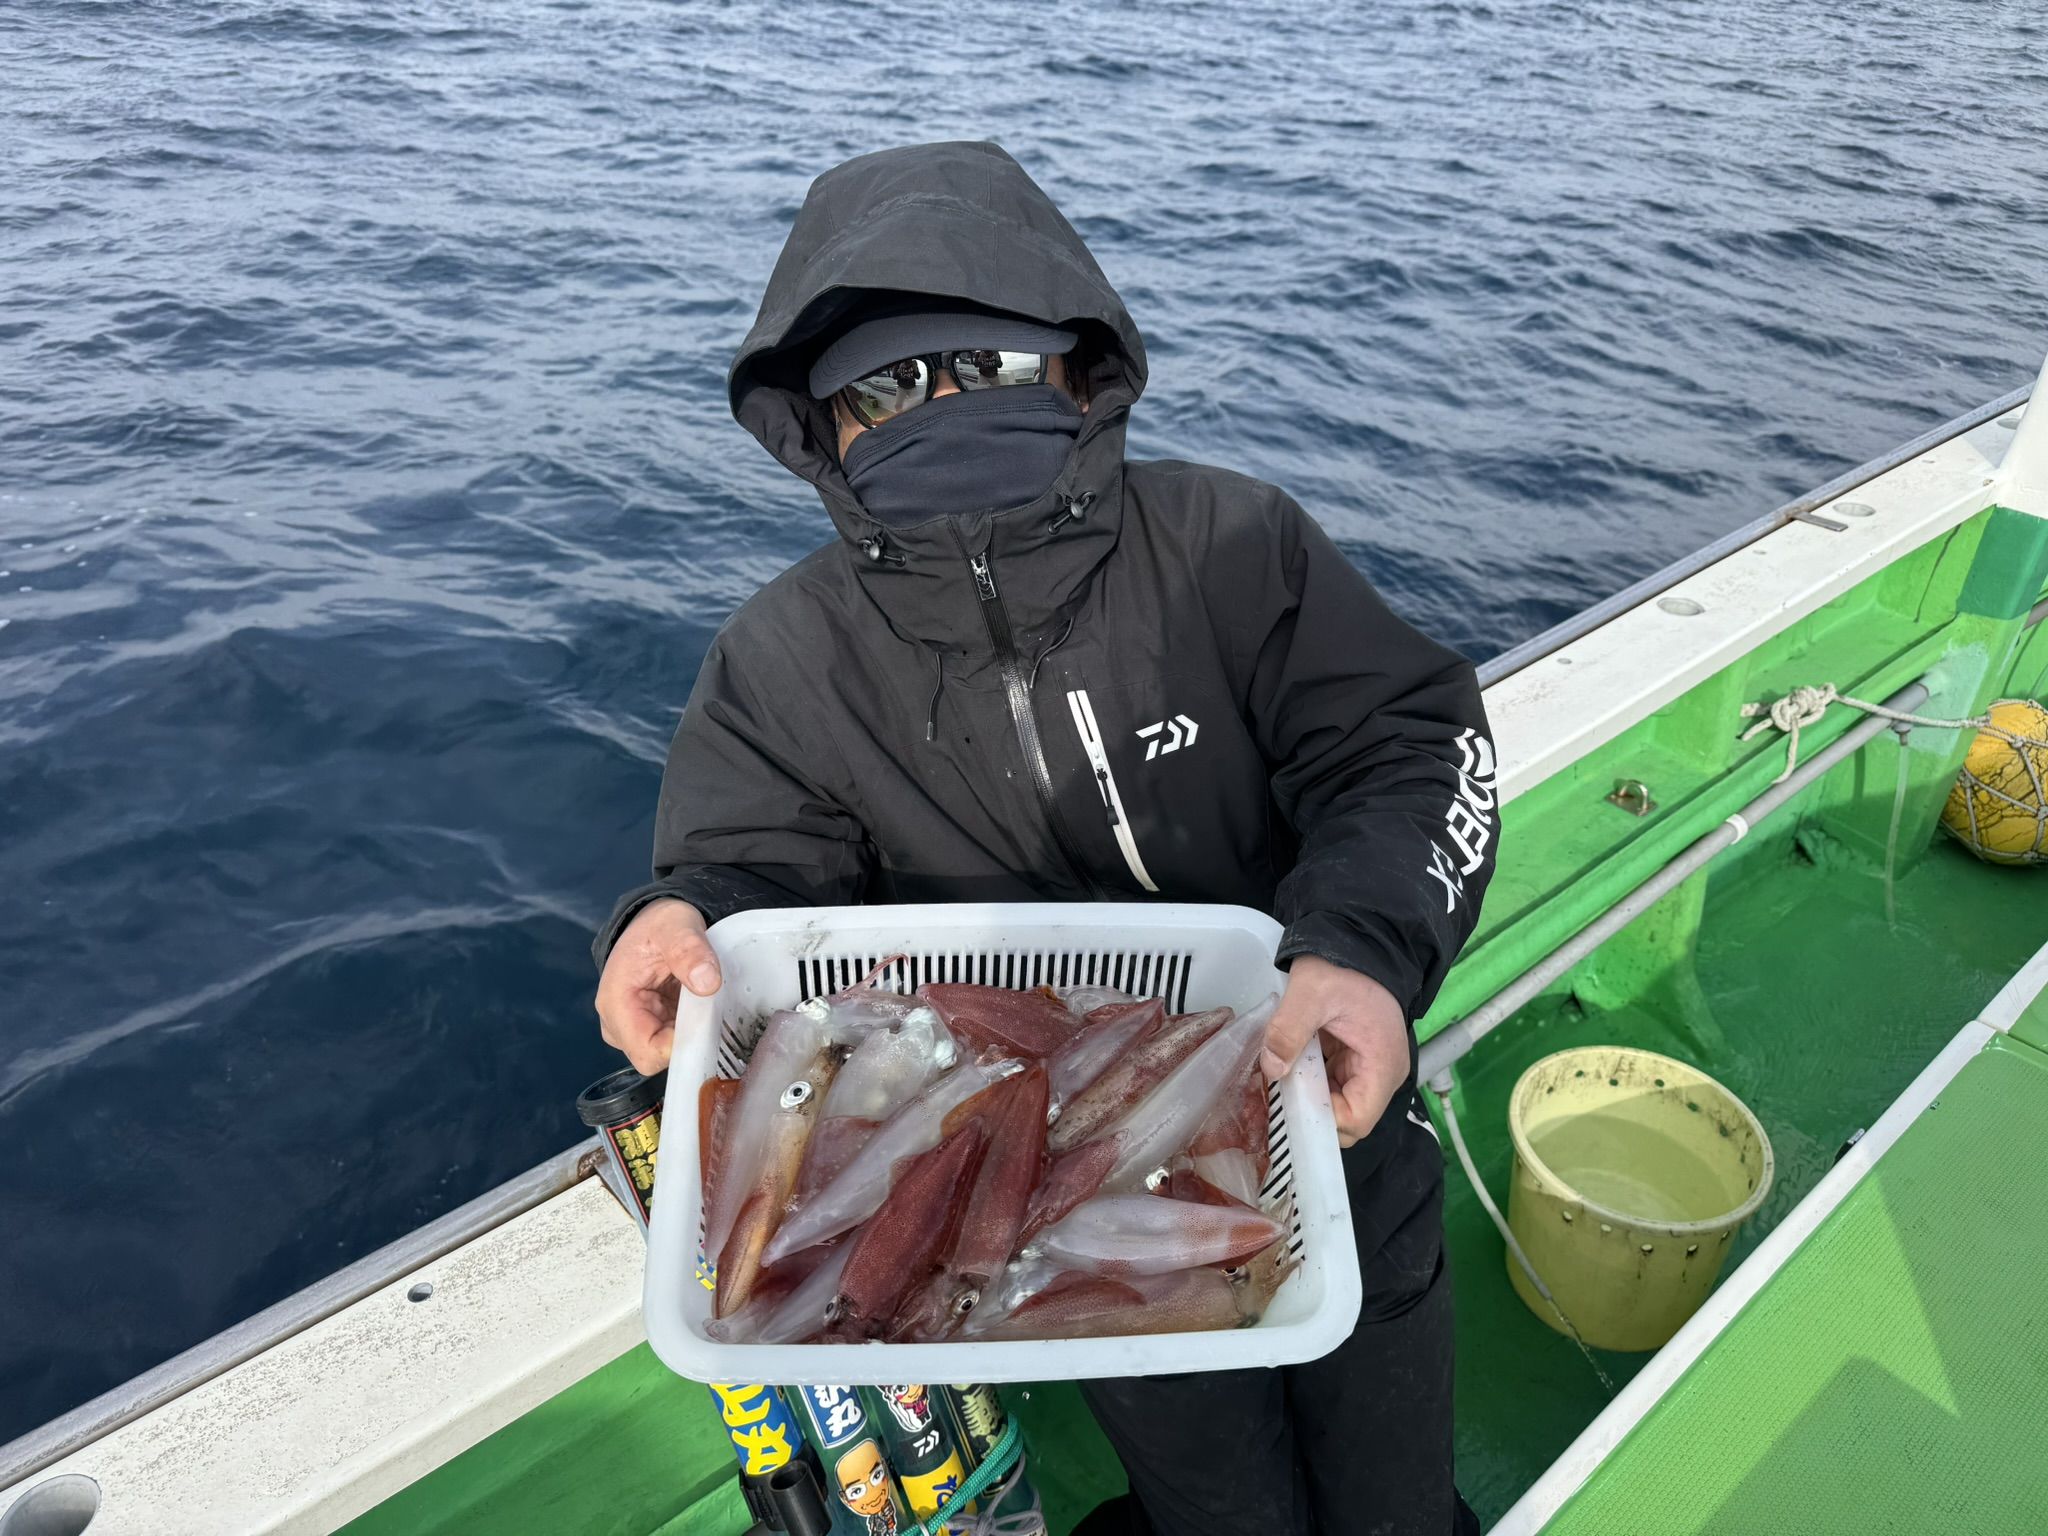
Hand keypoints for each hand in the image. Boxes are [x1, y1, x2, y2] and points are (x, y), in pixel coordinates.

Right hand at [595, 899, 720, 1074]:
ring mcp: (636, 1030)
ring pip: (669, 1053)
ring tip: (705, 1002)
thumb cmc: (658, 925)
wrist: (656, 924)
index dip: (679, 1045)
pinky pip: (676, 1043)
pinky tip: (702, 1007)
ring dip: (692, 1034)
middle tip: (710, 1008)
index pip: (647, 1052)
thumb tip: (708, 982)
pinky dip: (693, 1029)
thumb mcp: (675, 927)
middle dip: (688, 1039)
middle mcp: (620, 1025)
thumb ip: (689, 951)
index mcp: (616, 1004)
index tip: (705, 1020)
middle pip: (658, 1058)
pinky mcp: (653, 1029)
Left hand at [1261, 956, 1409, 1147]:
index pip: (1357, 1121)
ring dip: (1306, 1094)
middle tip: (1280, 1086)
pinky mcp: (1354, 1062)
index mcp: (1382, 1065)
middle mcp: (1382, 1076)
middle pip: (1345, 1119)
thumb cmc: (1344, 966)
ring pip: (1334, 1104)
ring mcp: (1368, 1070)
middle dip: (1309, 1108)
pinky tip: (1291, 1061)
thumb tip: (1272, 1069)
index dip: (1322, 1119)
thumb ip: (1289, 1030)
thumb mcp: (1311, 992)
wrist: (1358, 943)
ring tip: (1283, 1070)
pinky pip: (1329, 1085)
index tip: (1290, 1098)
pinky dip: (1308, 1079)